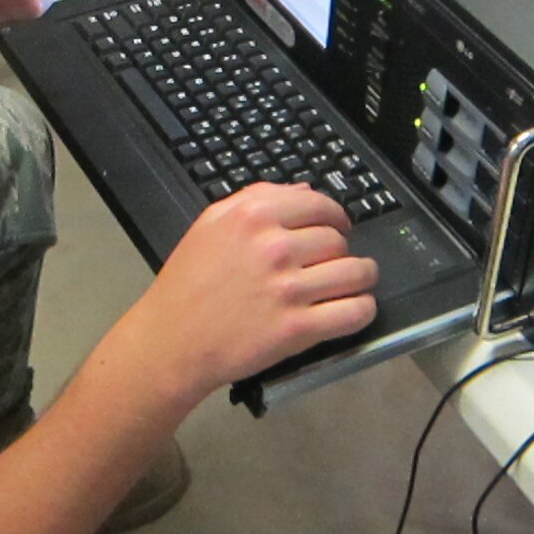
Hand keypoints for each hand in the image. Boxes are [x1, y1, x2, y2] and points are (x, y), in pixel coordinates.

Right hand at [122, 183, 377, 408]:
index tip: (339, 227)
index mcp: (252, 215)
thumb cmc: (186, 284)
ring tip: (355, 283)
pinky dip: (363, 310)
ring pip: (355, 273)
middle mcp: (273, 247)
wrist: (171, 342)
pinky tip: (356, 308)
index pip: (319, 205)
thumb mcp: (210, 224)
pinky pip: (354, 313)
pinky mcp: (298, 329)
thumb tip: (306, 191)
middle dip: (342, 251)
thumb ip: (257, 198)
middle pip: (338, 240)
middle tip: (333, 263)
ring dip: (362, 278)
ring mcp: (288, 289)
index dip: (336, 216)